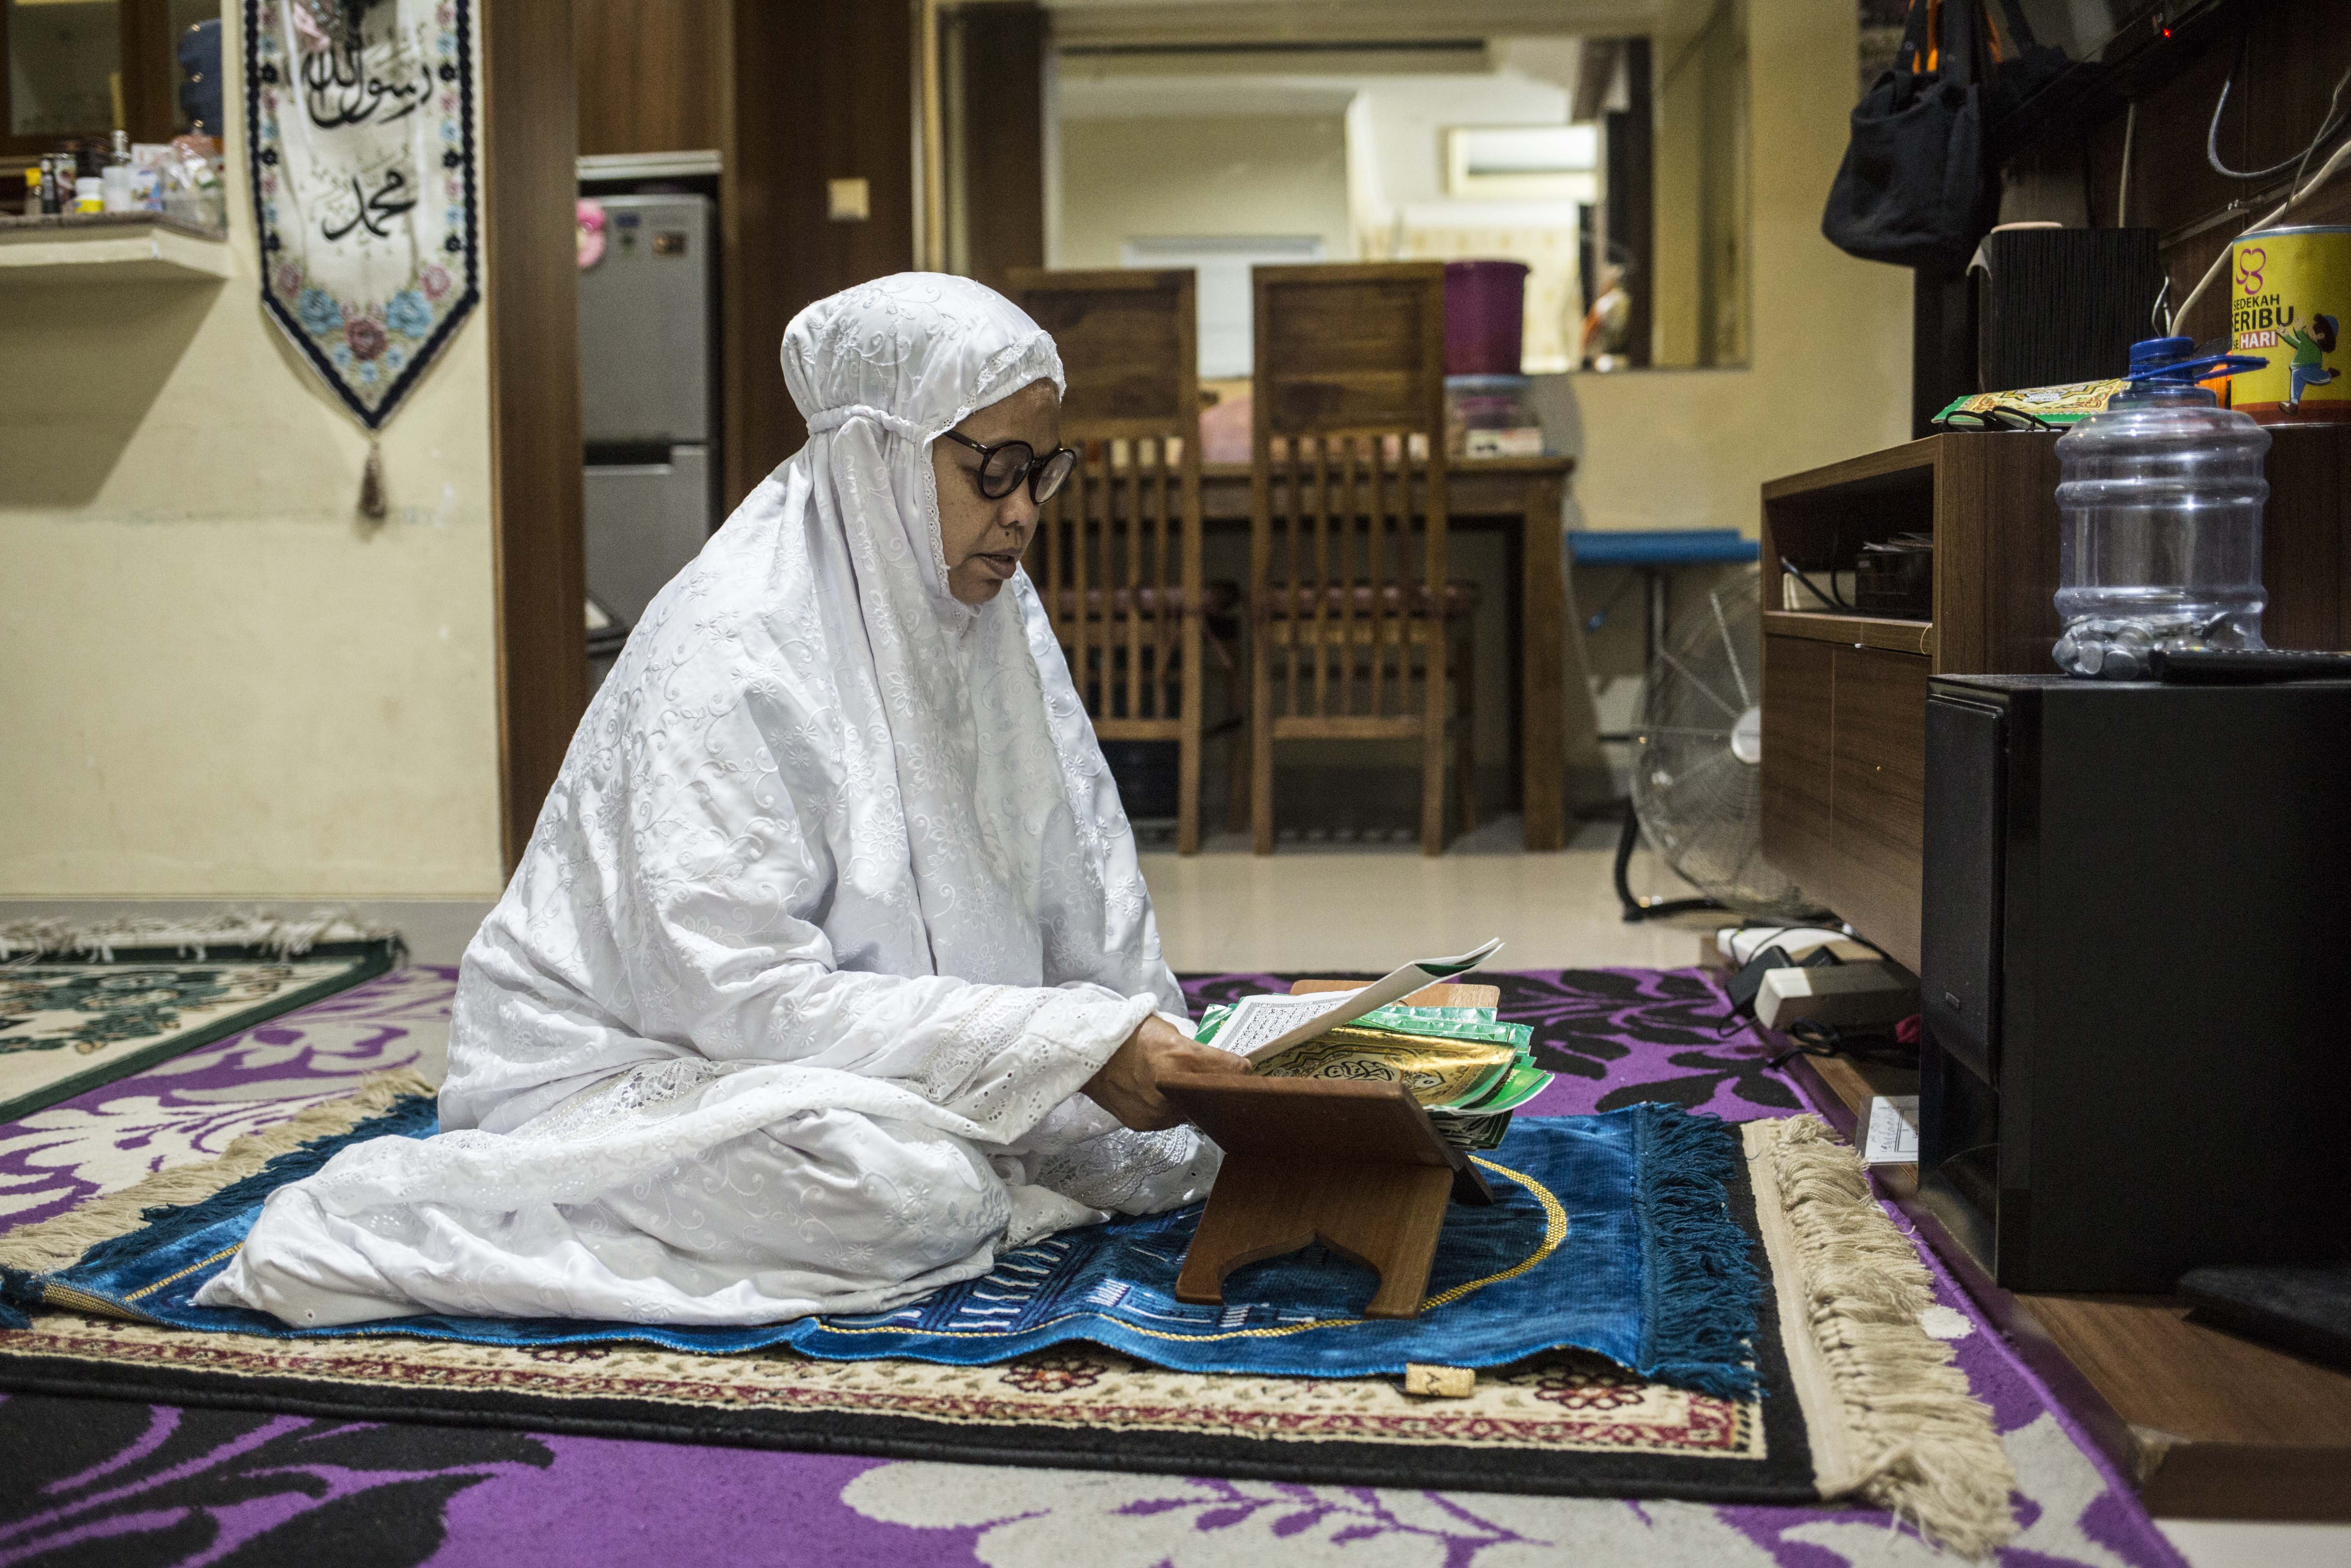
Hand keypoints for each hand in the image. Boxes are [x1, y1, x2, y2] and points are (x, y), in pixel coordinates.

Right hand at [1082, 1014, 1247, 1131]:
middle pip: (1216, 1095)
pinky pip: (1169, 1120)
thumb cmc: (1127, 1033)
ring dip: (1195, 1101)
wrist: (1086, 1053)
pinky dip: (1172, 1109)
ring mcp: (1157, 1111)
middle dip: (1221, 1088)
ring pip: (1194, 1111)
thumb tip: (1218, 1061)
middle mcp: (1172, 1089)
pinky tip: (1164, 1096)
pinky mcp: (1144, 1124)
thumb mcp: (1167, 1029)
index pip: (1233, 1071)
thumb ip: (1194, 1048)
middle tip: (1223, 1081)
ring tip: (1186, 1086)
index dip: (1242, 1070)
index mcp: (1182, 1057)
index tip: (1246, 1070)